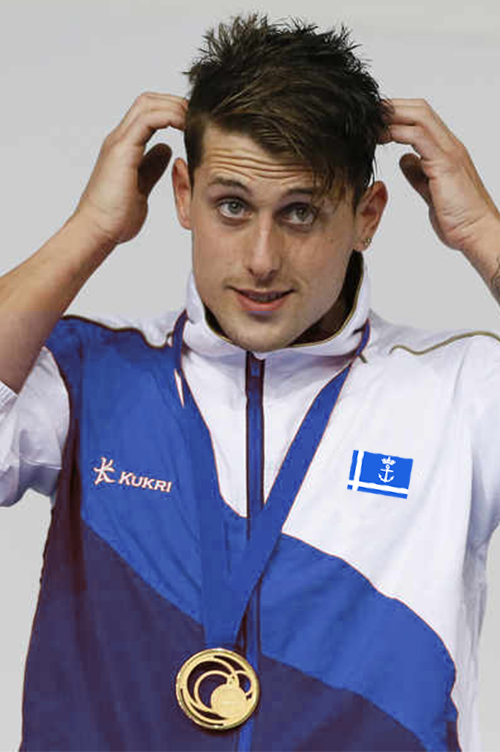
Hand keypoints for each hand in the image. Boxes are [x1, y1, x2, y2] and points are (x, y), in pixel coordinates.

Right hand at [73, 92, 187, 245]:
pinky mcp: (122, 150)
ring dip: (175, 107)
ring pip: (148, 104)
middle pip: (148, 101)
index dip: (172, 111)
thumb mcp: (142, 187)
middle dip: (176, 103)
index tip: (194, 124)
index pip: (149, 113)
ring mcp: (119, 143)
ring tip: (195, 120)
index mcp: (124, 147)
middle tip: (198, 117)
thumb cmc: (115, 218)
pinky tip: (185, 127)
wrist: (96, 231)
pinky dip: (169, 117)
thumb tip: (167, 150)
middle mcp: (119, 140)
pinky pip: (148, 120)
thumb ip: (152, 167)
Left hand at [381, 98, 499, 253]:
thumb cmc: (458, 218)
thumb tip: (404, 159)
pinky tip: (381, 137)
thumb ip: (417, 173)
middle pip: (419, 110)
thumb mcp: (430, 190)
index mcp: (445, 150)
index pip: (420, 119)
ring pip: (420, 117)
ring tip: (370, 124)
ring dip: (392, 116)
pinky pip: (420, 137)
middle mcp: (449, 145)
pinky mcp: (445, 164)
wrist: (476, 233)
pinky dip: (398, 132)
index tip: (372, 123)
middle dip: (391, 108)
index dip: (395, 115)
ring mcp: (449, 152)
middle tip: (366, 117)